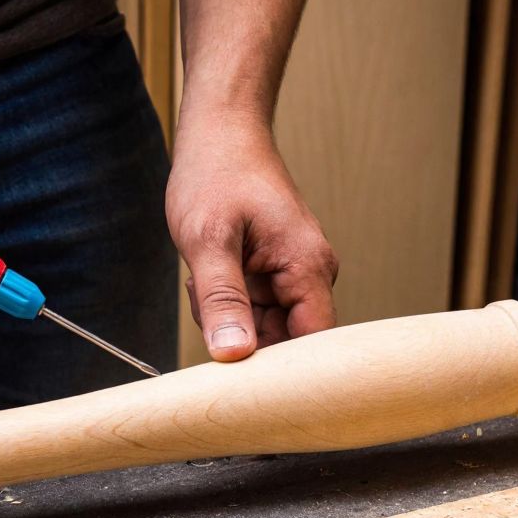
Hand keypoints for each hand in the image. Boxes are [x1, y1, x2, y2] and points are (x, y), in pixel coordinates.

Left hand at [167, 118, 337, 360]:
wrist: (220, 134)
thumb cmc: (217, 173)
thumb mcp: (208, 239)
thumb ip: (221, 299)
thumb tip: (233, 354)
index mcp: (308, 267)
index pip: (313, 346)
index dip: (283, 373)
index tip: (244, 384)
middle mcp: (310, 275)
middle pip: (284, 342)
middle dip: (241, 335)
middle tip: (206, 301)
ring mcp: (292, 275)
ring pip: (262, 328)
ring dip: (227, 316)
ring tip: (204, 278)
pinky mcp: (274, 274)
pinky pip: (252, 309)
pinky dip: (225, 302)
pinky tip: (208, 274)